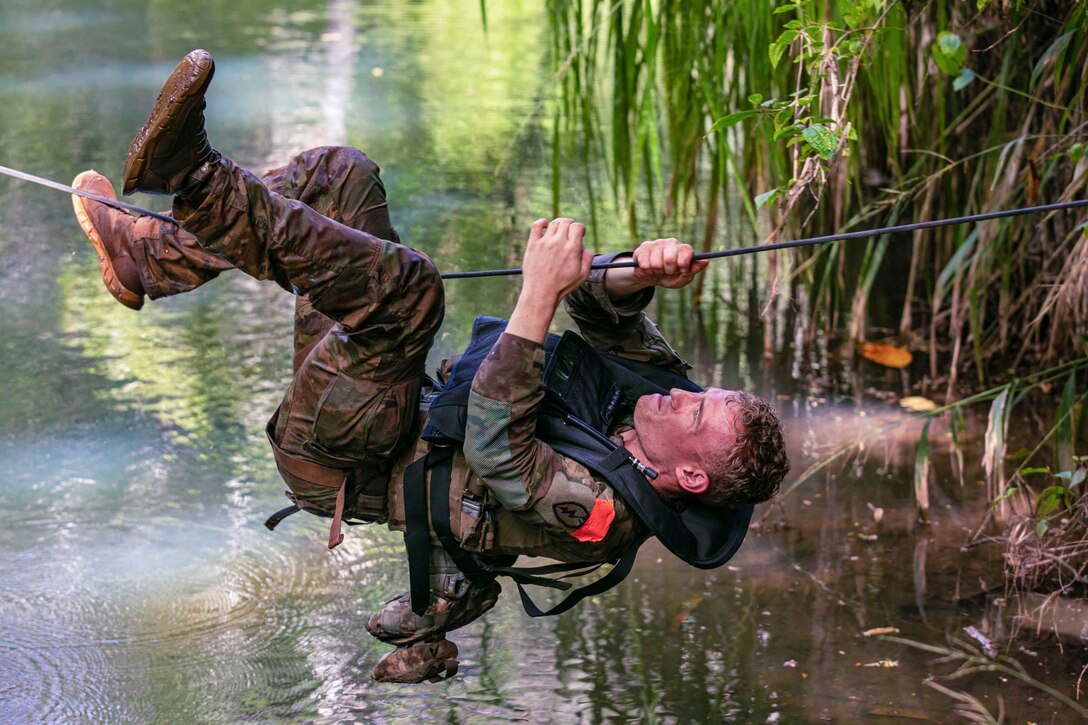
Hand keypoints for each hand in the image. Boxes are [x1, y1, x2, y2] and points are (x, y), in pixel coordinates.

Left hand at [506, 218, 592, 343]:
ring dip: (558, 225)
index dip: (580, 228)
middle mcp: (558, 243)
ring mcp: (544, 243)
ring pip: (553, 223)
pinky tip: (545, 226)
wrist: (541, 292)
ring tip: (558, 232)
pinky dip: (542, 222)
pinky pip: (536, 225)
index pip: (577, 226)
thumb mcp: (582, 275)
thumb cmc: (562, 285)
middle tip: (569, 233)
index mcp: (572, 249)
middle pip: (566, 222)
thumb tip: (585, 247)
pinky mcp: (533, 244)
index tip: (579, 234)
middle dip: (570, 225)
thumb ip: (588, 259)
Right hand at [630, 238, 708, 289]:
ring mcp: (656, 244)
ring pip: (656, 263)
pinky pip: (644, 264)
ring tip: (658, 270)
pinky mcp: (643, 248)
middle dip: (669, 270)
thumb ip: (693, 270)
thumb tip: (706, 261)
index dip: (684, 262)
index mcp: (682, 248)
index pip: (686, 250)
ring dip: (657, 271)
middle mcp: (670, 243)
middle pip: (670, 258)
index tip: (682, 270)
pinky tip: (648, 269)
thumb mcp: (683, 278)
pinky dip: (646, 271)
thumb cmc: (670, 276)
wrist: (651, 277)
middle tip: (668, 271)